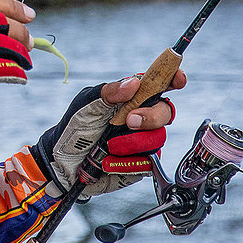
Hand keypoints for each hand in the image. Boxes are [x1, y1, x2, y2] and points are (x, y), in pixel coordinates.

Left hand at [33, 71, 184, 199]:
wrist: (64, 163)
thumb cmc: (76, 127)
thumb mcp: (86, 105)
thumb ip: (108, 92)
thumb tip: (134, 82)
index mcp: (131, 97)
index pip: (159, 84)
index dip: (173, 79)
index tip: (178, 79)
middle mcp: (142, 117)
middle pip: (165, 112)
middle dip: (149, 118)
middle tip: (128, 122)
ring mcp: (143, 140)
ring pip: (157, 139)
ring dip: (130, 144)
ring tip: (107, 147)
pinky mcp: (142, 163)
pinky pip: (147, 163)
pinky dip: (126, 163)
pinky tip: (109, 162)